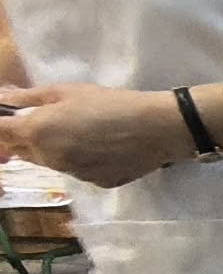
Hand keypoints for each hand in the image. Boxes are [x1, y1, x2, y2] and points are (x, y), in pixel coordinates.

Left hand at [0, 84, 190, 186]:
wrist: (156, 128)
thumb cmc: (110, 102)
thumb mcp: (66, 91)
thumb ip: (28, 98)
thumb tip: (4, 99)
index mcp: (37, 132)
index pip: (1, 133)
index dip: (2, 126)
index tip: (11, 117)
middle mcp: (49, 158)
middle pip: (21, 151)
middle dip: (24, 137)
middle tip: (47, 120)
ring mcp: (72, 174)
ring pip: (50, 162)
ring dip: (52, 149)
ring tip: (80, 132)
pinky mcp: (95, 183)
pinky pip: (77, 171)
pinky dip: (80, 160)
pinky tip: (101, 146)